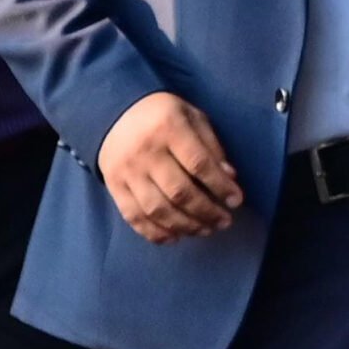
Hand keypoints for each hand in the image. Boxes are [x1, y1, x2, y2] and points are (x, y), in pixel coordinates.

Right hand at [99, 92, 242, 243]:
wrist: (113, 112)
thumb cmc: (163, 116)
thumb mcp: (192, 117)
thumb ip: (211, 145)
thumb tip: (229, 177)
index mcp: (168, 128)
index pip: (199, 164)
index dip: (220, 186)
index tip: (236, 201)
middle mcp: (145, 152)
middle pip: (179, 192)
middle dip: (206, 212)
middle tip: (224, 221)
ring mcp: (126, 172)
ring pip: (157, 209)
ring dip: (185, 226)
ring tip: (205, 230)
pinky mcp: (114, 186)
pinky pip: (134, 216)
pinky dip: (156, 232)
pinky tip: (175, 237)